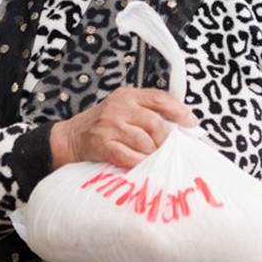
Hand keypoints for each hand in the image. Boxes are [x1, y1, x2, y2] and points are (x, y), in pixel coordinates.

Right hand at [50, 87, 197, 169]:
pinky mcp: (102, 144)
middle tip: (172, 150)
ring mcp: (109, 126)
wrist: (70, 138)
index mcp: (127, 95)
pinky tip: (144, 166)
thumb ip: (146, 113)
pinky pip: (130, 156)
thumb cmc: (103, 126)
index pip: (159, 98)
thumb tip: (179, 127)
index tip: (191, 123)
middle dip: (167, 139)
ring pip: (144, 141)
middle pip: (154, 123)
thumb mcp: (123, 110)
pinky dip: (141, 163)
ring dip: (154, 154)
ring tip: (157, 159)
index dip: (179, 111)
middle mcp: (119, 107)